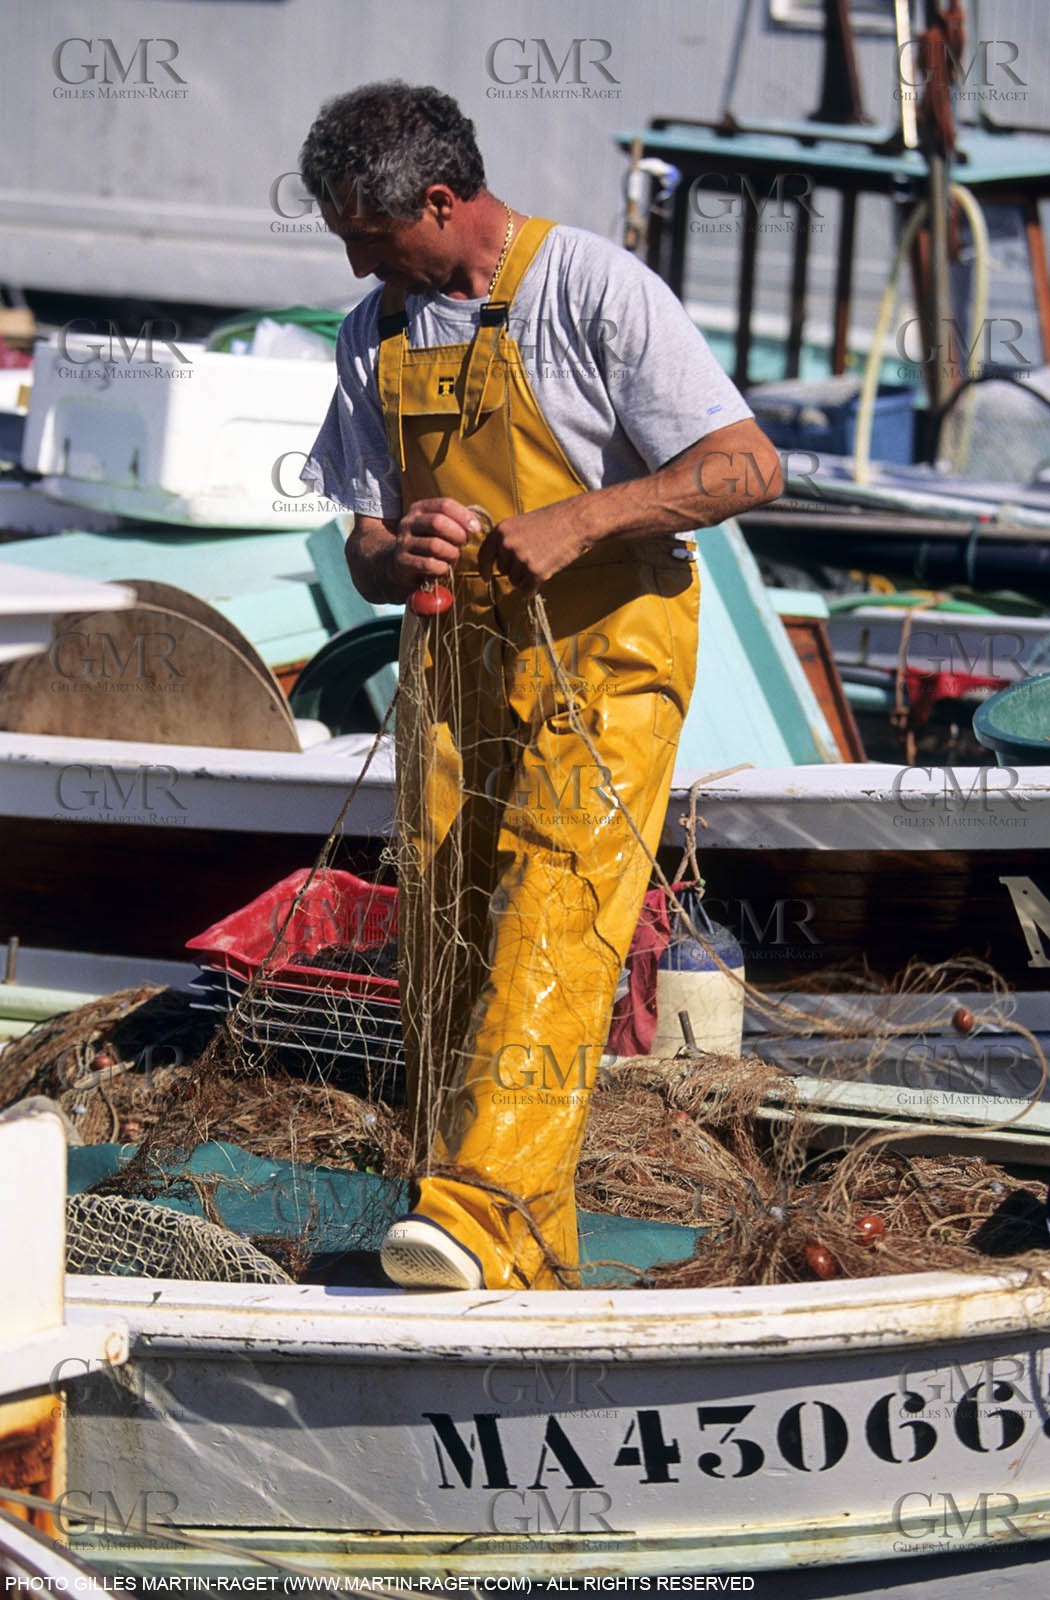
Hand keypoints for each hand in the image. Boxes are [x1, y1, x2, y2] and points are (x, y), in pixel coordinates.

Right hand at [387, 498, 479, 594]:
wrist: (398, 565)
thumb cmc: (427, 544)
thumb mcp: (438, 528)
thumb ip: (454, 521)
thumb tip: (476, 525)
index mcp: (419, 509)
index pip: (444, 505)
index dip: (463, 515)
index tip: (476, 528)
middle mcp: (408, 522)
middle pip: (438, 522)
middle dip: (457, 534)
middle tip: (463, 544)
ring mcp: (403, 542)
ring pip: (434, 545)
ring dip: (451, 553)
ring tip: (453, 557)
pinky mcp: (401, 561)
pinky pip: (428, 564)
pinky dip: (441, 567)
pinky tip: (443, 568)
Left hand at [477, 506, 591, 597]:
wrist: (576, 521)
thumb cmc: (552, 521)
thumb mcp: (521, 524)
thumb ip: (507, 540)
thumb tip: (496, 561)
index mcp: (501, 530)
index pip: (484, 555)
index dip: (484, 568)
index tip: (486, 577)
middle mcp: (507, 544)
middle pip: (502, 570)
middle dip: (515, 568)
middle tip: (535, 555)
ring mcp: (521, 558)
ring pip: (515, 581)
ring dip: (526, 577)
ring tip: (543, 560)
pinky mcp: (535, 572)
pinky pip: (527, 590)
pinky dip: (534, 588)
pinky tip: (545, 574)